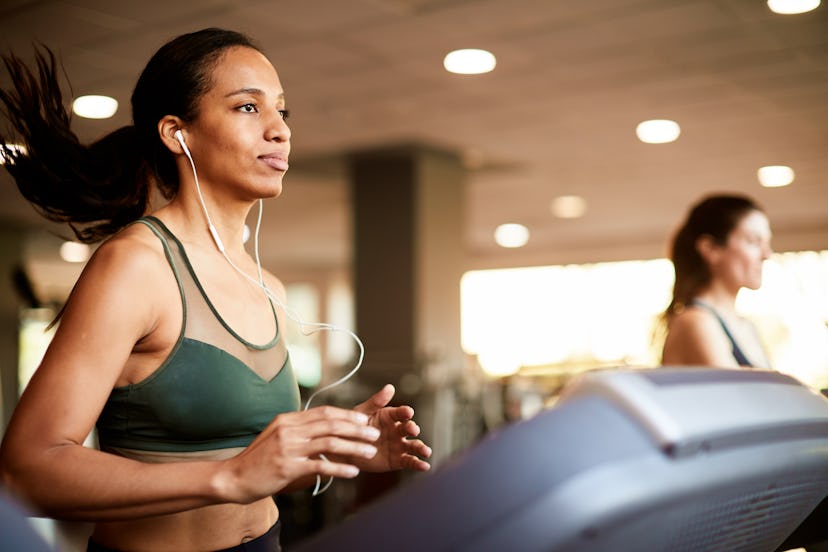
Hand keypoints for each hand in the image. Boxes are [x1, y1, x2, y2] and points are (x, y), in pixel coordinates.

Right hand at [219, 406, 379, 502]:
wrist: (234, 477)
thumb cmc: (258, 459)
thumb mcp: (277, 436)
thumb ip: (298, 430)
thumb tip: (321, 427)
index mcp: (288, 420)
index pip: (324, 412)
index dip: (346, 415)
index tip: (364, 420)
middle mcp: (289, 430)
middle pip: (330, 424)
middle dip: (356, 429)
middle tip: (374, 434)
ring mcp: (288, 448)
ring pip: (329, 443)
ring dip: (353, 447)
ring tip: (369, 452)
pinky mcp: (288, 467)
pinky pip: (320, 466)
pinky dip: (339, 468)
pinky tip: (353, 472)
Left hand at [350, 384, 431, 472]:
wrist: (346, 450)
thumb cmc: (353, 427)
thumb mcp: (362, 412)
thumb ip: (376, 401)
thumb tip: (390, 387)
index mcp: (390, 416)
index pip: (400, 413)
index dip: (405, 412)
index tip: (408, 412)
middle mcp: (397, 430)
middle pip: (409, 428)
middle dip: (413, 428)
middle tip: (413, 430)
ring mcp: (399, 445)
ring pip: (413, 446)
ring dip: (421, 448)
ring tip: (426, 452)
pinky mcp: (397, 460)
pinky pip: (409, 461)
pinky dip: (418, 464)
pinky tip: (424, 466)